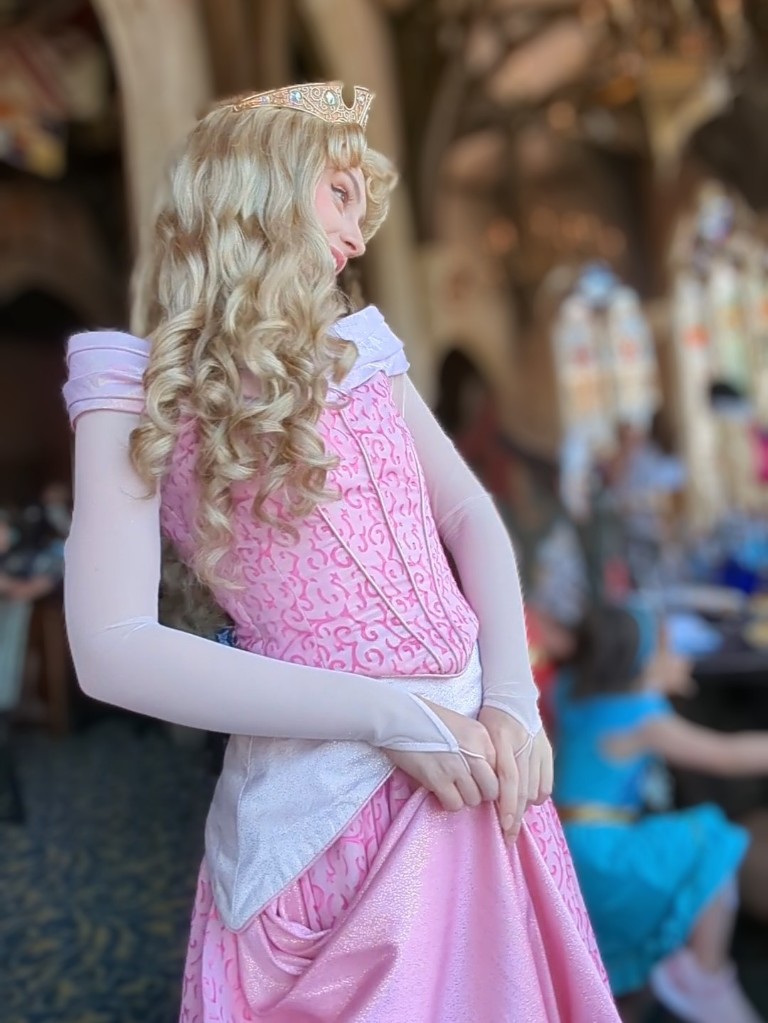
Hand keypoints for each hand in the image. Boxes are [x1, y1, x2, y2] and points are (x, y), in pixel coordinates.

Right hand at [384, 701, 498, 811]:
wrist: (397, 716)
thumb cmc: (426, 718)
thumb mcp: (460, 725)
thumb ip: (475, 746)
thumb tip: (482, 774)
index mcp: (481, 735)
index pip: (500, 770)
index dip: (490, 780)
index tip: (479, 783)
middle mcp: (474, 751)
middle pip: (491, 789)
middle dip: (480, 793)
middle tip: (465, 788)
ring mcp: (457, 767)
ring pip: (474, 799)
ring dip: (463, 798)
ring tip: (450, 787)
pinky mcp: (438, 779)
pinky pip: (454, 804)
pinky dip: (448, 802)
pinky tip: (440, 791)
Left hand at [478, 707, 552, 843]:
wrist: (512, 697)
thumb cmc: (487, 721)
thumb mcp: (479, 736)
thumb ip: (482, 762)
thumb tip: (482, 794)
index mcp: (503, 739)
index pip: (508, 779)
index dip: (507, 804)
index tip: (504, 825)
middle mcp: (524, 745)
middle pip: (523, 789)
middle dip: (515, 816)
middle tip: (509, 837)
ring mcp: (538, 749)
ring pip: (535, 789)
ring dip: (524, 807)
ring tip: (514, 819)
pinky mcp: (548, 751)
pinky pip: (546, 783)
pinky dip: (537, 796)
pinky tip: (528, 801)